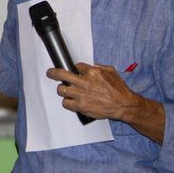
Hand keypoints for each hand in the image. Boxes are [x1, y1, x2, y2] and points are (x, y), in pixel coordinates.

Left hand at [48, 63, 163, 143]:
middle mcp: (85, 82)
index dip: (74, 69)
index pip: (75, 66)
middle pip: (61, 74)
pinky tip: (71, 100)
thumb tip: (89, 66)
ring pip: (61, 90)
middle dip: (53, 73)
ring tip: (66, 90)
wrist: (123, 105)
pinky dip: (67, 102)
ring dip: (62, 90)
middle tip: (50, 73)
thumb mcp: (111, 71)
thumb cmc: (118, 89)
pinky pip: (65, 103)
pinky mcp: (80, 106)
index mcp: (92, 72)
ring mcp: (81, 95)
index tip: (72, 71)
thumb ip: (98, 67)